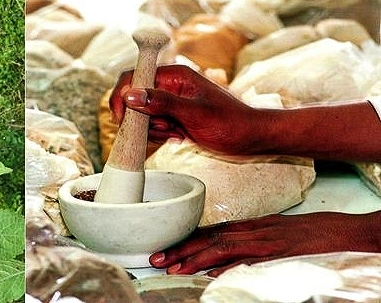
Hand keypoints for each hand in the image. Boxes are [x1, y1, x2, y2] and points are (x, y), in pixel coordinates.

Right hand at [109, 65, 259, 154]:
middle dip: (140, 119)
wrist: (250, 138)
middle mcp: (169, 86)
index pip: (133, 76)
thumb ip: (161, 103)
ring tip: (176, 134)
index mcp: (175, 76)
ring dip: (152, 130)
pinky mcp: (172, 117)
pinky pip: (152, 126)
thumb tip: (130, 95)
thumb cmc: (230, 123)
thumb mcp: (194, 113)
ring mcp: (170, 102)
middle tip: (161, 129)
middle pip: (134, 98)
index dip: (123, 96)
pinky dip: (159, 135)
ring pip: (141, 115)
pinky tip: (178, 137)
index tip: (124, 117)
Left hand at [149, 211, 380, 276]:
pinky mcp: (278, 251)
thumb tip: (222, 262)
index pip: (211, 232)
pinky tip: (214, 274)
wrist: (342, 231)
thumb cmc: (308, 234)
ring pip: (223, 246)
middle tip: (158, 259)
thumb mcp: (273, 235)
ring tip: (175, 269)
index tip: (165, 251)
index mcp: (250, 226)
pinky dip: (230, 265)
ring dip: (196, 258)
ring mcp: (265, 240)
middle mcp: (253, 230)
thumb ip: (248, 245)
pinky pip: (250, 258)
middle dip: (181, 249)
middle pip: (210, 238)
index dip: (186, 241)